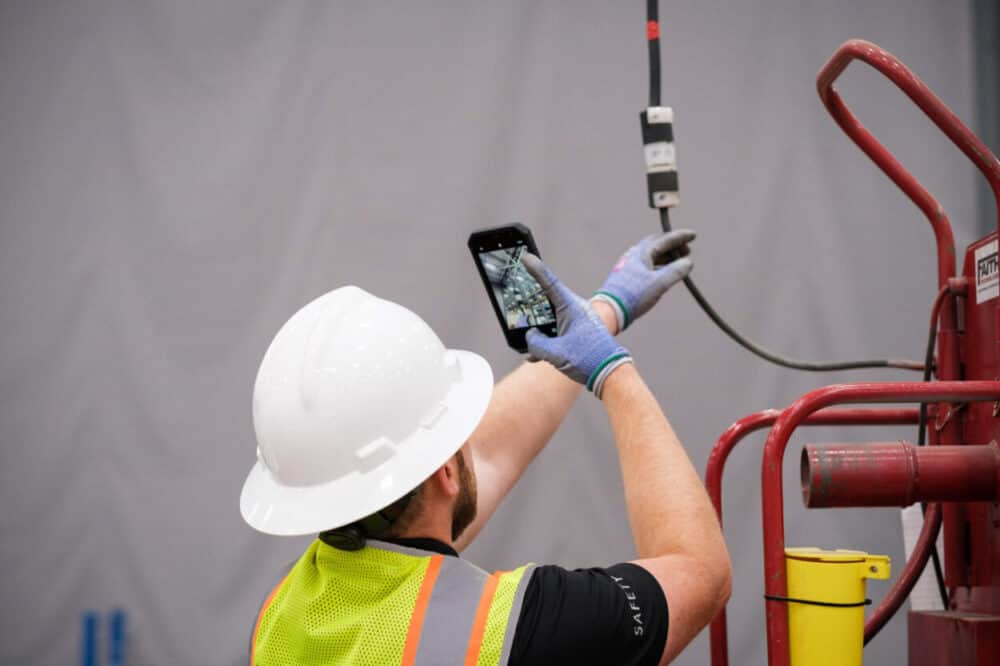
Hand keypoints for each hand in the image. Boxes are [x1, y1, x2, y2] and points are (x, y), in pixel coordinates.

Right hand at [522, 253, 631, 397]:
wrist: (611, 374)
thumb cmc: (588, 359)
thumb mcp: (555, 353)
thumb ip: (536, 343)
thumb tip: (530, 337)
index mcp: (571, 307)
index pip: (549, 284)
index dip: (536, 270)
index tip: (526, 256)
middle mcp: (574, 310)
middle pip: (546, 302)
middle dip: (531, 308)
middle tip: (518, 305)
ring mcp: (576, 322)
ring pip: (549, 320)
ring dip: (538, 333)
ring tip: (528, 348)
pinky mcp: (577, 333)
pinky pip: (555, 333)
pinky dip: (545, 343)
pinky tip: (534, 356)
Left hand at [593, 230, 694, 331]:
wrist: (609, 310)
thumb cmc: (634, 295)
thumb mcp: (659, 283)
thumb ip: (676, 272)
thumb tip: (688, 262)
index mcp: (641, 253)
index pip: (664, 239)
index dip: (680, 237)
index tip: (693, 235)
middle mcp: (633, 255)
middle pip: (656, 244)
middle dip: (673, 246)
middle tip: (686, 250)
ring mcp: (628, 266)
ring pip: (651, 255)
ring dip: (666, 256)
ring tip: (678, 262)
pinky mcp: (626, 277)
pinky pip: (646, 265)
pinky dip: (658, 265)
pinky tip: (662, 273)